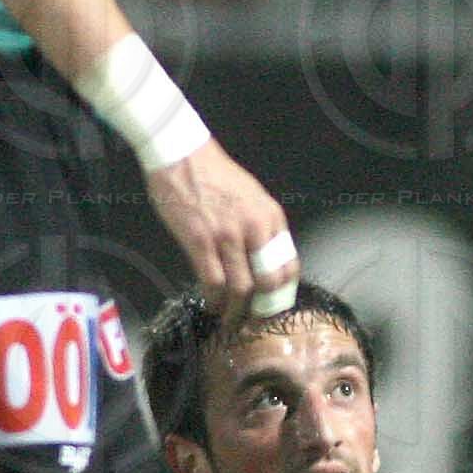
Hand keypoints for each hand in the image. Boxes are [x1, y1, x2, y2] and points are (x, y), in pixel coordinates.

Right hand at [144, 140, 294, 317]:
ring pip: (240, 288)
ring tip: (230, 319)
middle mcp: (256, 228)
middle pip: (268, 282)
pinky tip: (212, 304)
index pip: (289, 265)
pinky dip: (214, 299)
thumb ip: (260, 226)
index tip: (272, 303)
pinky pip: (212, 281)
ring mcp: (228, 235)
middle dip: (262, 308)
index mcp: (272, 217)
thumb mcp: (252, 197)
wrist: (183, 154)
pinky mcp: (200, 241)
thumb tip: (262, 261)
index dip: (282, 292)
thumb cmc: (216, 175)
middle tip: (252, 319)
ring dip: (236, 311)